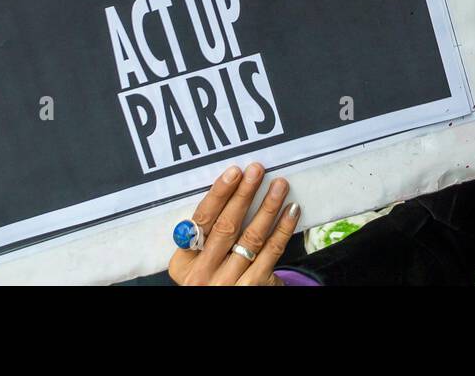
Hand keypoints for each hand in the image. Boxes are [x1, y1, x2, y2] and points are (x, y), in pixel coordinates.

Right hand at [168, 161, 299, 285]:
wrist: (224, 303)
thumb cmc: (215, 275)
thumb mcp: (199, 260)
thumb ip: (207, 234)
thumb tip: (232, 188)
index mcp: (184, 262)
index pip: (201, 221)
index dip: (218, 194)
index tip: (234, 172)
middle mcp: (202, 274)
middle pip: (226, 226)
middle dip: (244, 194)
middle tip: (257, 171)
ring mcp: (228, 282)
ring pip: (252, 237)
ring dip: (267, 207)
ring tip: (279, 185)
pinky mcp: (253, 286)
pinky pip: (271, 252)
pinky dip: (283, 229)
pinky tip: (291, 211)